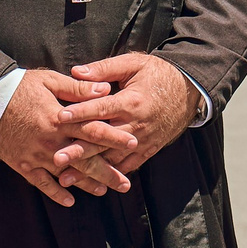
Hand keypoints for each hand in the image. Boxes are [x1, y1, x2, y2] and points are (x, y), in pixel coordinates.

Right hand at [0, 70, 128, 205]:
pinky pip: (42, 183)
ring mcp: (37, 156)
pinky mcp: (24, 164)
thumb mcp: (49, 81)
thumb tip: (105, 90)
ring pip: (67, 175)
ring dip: (86, 184)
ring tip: (103, 191)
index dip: (114, 138)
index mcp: (60, 119)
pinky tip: (70, 201)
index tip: (133, 144)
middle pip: (85, 160)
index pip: (94, 131)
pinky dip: (56, 193)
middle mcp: (52, 141)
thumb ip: (78, 89)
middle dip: (107, 172)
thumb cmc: (18, 88)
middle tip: (125, 183)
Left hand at [53, 53, 197, 177]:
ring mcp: (143, 140)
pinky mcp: (149, 149)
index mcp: (131, 101)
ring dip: (89, 170)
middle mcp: (137, 124)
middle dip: (79, 151)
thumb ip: (104, 68)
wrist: (189, 90)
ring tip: (66, 178)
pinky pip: (128, 165)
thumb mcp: (133, 63)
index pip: (101, 109)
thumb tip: (76, 71)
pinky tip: (93, 183)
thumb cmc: (157, 73)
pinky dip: (110, 175)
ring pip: (113, 158)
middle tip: (57, 159)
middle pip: (103, 140)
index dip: (79, 113)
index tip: (58, 118)